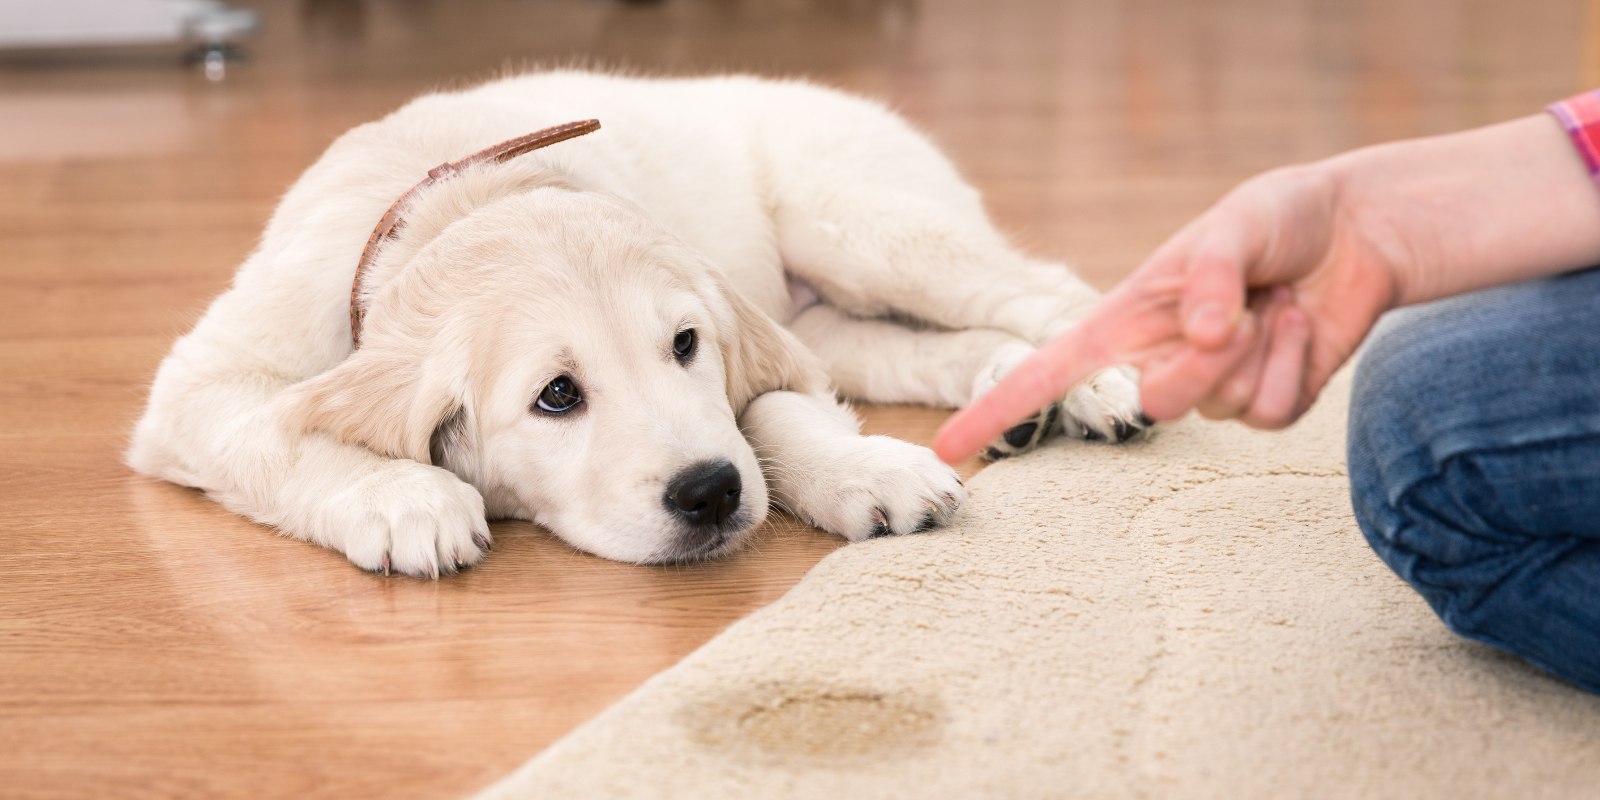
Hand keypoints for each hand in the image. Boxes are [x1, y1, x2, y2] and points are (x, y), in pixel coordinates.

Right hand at [934, 163, 1400, 462]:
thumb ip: (1210, 275)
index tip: (951, 448)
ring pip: (1218, 409)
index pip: (1047, 372)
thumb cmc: (1279, 218)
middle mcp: (1159, 359)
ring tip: (1276, 303)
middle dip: (1203, 365)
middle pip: (1154, 405)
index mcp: (1126, 319)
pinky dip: (1294, 365)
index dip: (995, 409)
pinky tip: (1301, 325)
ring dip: (1259, 350)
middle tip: (1243, 311)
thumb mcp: (1237, 224)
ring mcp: (1212, 388)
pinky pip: (1269, 414)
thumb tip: (1199, 335)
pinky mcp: (1265, 404)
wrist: (1356, 232)